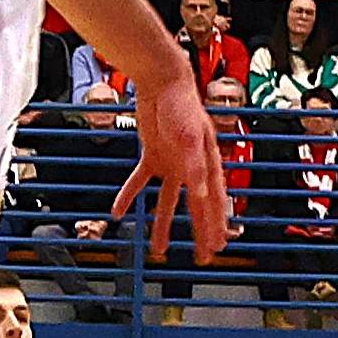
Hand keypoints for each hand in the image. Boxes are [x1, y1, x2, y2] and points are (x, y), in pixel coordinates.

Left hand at [131, 61, 234, 263]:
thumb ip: (196, 164)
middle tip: (202, 257)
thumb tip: (202, 194)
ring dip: (162, 225)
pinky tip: (119, 212)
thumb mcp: (190, 135)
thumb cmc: (181, 103)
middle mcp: (190, 166)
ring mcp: (171, 162)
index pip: (213, 201)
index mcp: (206, 163)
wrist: (161, 80)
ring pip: (166, 201)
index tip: (217, 246)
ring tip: (157, 250)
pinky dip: (130, 196)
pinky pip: (139, 181)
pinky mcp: (151, 155)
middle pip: (195, 206)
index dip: (215, 225)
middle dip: (199, 232)